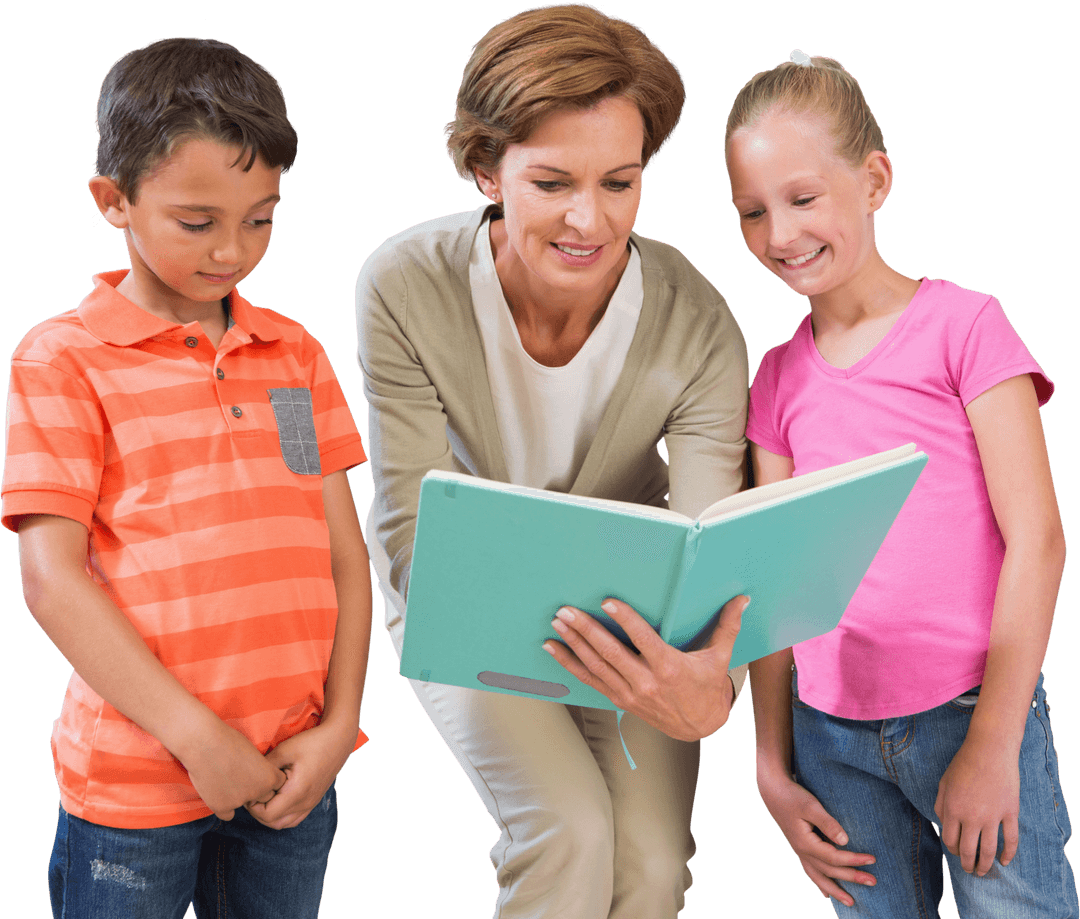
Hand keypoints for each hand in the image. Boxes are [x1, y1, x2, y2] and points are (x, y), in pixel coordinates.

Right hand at [180, 719, 285, 820]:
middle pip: (264, 797)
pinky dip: (224, 806)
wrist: (204, 744)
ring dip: (240, 797)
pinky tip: (219, 792)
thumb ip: (260, 769)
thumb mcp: (254, 752)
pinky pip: (228, 814)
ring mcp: (239, 802)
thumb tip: (259, 777)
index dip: (268, 778)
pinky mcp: (221, 807)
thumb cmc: (229, 741)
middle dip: (257, 790)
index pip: (278, 784)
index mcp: (270, 777)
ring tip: (228, 780)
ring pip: (244, 805)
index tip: (259, 772)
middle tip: (243, 778)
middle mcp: (258, 792)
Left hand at [246, 721, 356, 829]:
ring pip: (284, 824)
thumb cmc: (311, 743)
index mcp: (297, 792)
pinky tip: (277, 799)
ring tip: (265, 797)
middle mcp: (305, 803)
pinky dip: (282, 815)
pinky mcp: (314, 800)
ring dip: (270, 816)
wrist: (338, 739)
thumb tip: (250, 776)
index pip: (267, 814)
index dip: (253, 806)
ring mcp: (311, 804)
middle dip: (258, 812)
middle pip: (273, 823)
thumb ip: (265, 766)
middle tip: (254, 794)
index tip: (250, 790)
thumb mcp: (284, 750)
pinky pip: (294, 818)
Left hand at [543, 595, 746, 740]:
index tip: (607, 602)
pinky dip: (570, 664)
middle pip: (610, 652)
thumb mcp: (719, 657)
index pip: (643, 639)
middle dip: (585, 630)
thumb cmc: (707, 687)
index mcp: (669, 667)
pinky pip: (590, 680)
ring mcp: (630, 692)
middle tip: (566, 611)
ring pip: (596, 666)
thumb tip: (743, 598)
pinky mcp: (620, 700)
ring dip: (573, 644)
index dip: (625, 619)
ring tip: (556, 625)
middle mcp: (646, 681)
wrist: (700, 727)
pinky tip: (554, 649)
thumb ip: (727, 626)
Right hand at [758, 768, 875, 907]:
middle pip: (829, 871)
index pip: (834, 857)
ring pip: (818, 877)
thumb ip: (828, 823)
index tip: (872, 859)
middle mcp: (802, 852)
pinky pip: (810, 872)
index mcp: (805, 843)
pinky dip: (819, 884)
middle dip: (852, 877)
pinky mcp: (800, 849)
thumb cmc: (793, 797)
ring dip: (835, 890)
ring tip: (850, 902)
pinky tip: (825, 893)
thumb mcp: (811, 806)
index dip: (853, 860)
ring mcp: (800, 852)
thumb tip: (845, 841)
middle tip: (873, 881)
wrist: (773, 792)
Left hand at [934, 735, 1019, 875]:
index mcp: (952, 809)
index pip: (949, 840)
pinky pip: (1011, 840)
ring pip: (989, 850)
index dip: (951, 850)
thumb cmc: (963, 764)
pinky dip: (1009, 854)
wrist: (989, 750)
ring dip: (985, 865)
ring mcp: (992, 816)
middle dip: (967, 864)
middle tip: (969, 870)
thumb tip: (943, 825)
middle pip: (968, 850)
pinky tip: (1005, 862)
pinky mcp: (1010, 813)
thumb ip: (940, 805)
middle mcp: (971, 817)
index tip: (955, 852)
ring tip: (983, 871)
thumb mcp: (944, 783)